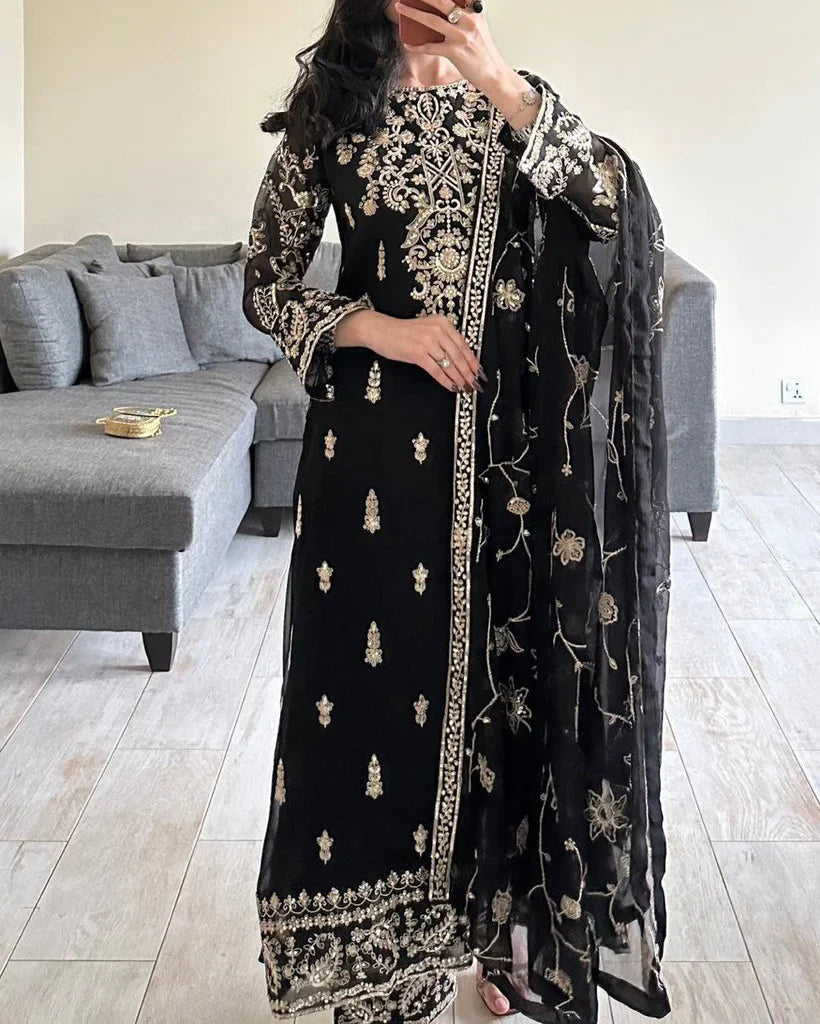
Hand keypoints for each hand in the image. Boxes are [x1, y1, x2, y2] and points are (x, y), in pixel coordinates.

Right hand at [335, 309, 484, 392]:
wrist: (380, 330)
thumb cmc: (402, 332)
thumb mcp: (427, 329)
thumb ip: (443, 339)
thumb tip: (459, 359)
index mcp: (442, 323)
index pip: (463, 344)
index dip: (473, 360)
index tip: (479, 372)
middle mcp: (437, 330)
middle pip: (459, 356)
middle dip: (468, 373)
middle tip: (474, 384)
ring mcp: (427, 341)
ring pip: (449, 364)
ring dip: (459, 379)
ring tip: (465, 388)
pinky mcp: (417, 353)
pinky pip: (436, 370)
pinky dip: (446, 381)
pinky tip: (451, 387)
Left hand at [394, 0, 538, 129]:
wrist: (494, 74)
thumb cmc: (484, 54)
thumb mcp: (478, 28)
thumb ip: (465, 17)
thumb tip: (445, 13)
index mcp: (475, 12)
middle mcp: (468, 21)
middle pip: (442, 2)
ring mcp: (461, 36)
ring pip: (432, 21)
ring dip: (413, 13)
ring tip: (401, 7)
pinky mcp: (455, 52)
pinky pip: (431, 47)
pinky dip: (417, 47)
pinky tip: (408, 44)